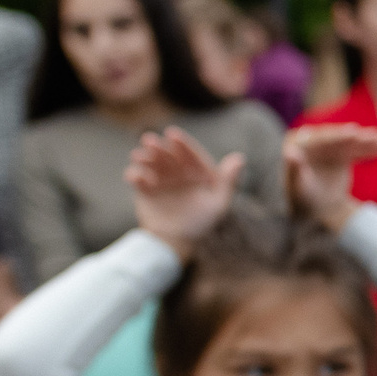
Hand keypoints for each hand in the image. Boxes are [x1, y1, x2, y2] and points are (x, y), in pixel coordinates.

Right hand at [125, 129, 244, 253]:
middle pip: (168, 155)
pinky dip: (135, 175)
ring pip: (151, 162)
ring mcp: (160, 179)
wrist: (176, 240)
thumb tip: (240, 158)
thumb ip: (227, 181)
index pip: (190, 155)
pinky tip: (136, 176)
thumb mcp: (218, 203)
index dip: (182, 144)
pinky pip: (138, 178)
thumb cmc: (201, 222)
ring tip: (139, 156)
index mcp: (196, 173)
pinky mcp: (145, 188)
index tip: (172, 135)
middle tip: (150, 140)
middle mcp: (178, 172)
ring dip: (144, 157)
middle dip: (159, 147)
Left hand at [282, 123, 376, 231]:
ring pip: (349, 143)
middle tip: (372, 135)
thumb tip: (291, 154)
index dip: (338, 136)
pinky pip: (356, 150)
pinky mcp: (340, 153)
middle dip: (355, 137)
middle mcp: (313, 140)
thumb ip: (295, 170)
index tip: (354, 133)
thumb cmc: (303, 198)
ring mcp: (328, 146)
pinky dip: (369, 149)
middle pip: (337, 137)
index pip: (320, 138)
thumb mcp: (297, 186)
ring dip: (366, 141)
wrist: (317, 208)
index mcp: (298, 142)